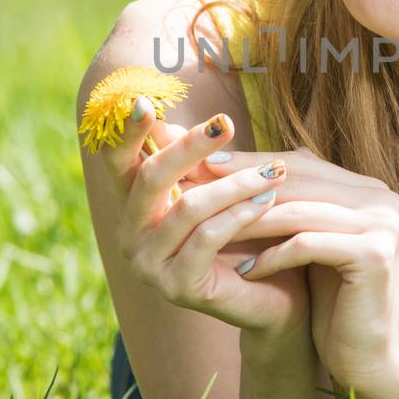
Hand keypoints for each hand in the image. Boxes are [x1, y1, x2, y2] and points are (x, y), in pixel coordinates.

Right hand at [95, 100, 308, 338]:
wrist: (279, 298)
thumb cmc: (252, 234)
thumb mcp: (225, 190)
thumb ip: (203, 162)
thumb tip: (177, 119)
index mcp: (135, 205)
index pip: (119, 161)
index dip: (126, 131)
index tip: (145, 100)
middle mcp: (130, 235)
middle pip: (151, 177)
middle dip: (191, 146)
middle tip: (227, 123)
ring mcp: (148, 265)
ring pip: (188, 207)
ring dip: (236, 183)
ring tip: (275, 170)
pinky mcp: (176, 287)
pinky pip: (208, 238)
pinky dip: (241, 213)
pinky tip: (270, 198)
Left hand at [199, 147, 398, 398]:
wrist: (371, 360)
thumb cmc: (336, 303)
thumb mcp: (311, 246)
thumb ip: (293, 206)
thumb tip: (242, 166)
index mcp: (370, 190)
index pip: (302, 165)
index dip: (252, 164)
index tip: (203, 168)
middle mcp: (383, 199)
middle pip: (300, 182)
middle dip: (244, 185)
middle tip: (196, 189)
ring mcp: (383, 225)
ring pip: (299, 212)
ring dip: (249, 221)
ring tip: (208, 230)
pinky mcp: (374, 255)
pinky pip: (307, 245)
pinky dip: (272, 257)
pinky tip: (244, 270)